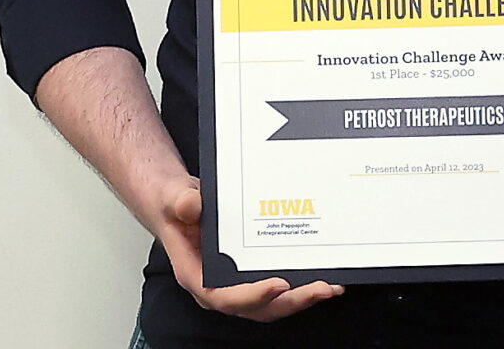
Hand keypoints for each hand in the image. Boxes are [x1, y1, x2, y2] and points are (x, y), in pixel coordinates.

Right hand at [152, 179, 344, 321]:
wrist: (179, 202)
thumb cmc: (176, 205)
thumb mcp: (175, 196)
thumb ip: (182, 202)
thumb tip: (194, 206)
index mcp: (196, 274)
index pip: (224, 297)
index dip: (253, 296)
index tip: (279, 284)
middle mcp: (217, 286)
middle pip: (256, 307)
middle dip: (290, 301)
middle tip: (319, 289)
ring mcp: (235, 283)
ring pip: (270, 303)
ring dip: (301, 299)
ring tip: (329, 287)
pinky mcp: (250, 274)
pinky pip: (276, 288)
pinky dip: (300, 286)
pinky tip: (322, 278)